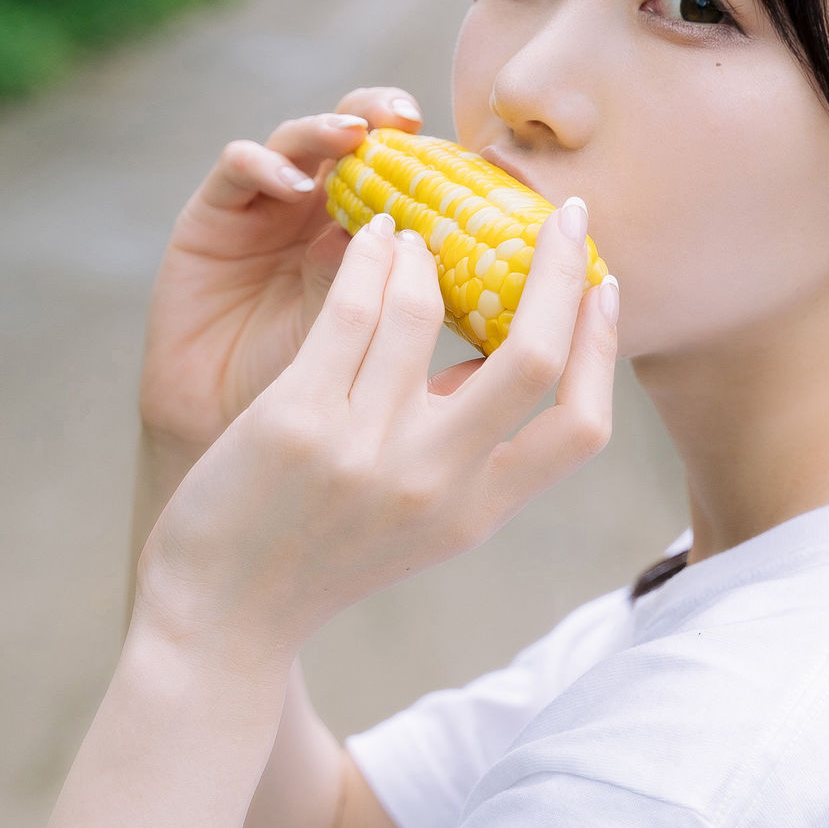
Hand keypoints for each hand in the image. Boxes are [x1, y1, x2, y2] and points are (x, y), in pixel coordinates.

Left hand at [136, 200, 616, 659]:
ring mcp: (363, 451)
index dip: (605, 348)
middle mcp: (432, 482)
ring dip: (426, 253)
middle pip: (530, 359)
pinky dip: (369, 258)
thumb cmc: (323, 558)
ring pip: (423, 309)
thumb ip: (469, 448)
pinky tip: (370, 237)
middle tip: (563, 212)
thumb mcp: (421, 523)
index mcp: (477, 512)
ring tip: (416, 234)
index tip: (606, 286)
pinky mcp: (295, 420)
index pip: (583, 426)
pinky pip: (351, 310)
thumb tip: (505, 347)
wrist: (222, 615)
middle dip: (558, 270)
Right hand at [138, 87, 422, 456]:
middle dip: (378, 113)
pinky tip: (292, 186)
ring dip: (325, 128)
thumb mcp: (370, 343)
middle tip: (404, 116)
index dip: (431, 151)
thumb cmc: (316, 396)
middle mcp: (321, 207)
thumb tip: (453, 266)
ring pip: (298, 139)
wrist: (231, 430)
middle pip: (353, 133)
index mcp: (374, 231)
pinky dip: (264, 165)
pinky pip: (237, 167)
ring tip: (352, 137)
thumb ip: (400, 299)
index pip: (405, 168)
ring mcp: (266, 205)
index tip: (462, 150)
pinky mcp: (213, 214)